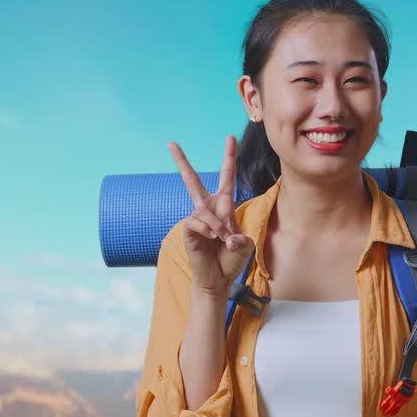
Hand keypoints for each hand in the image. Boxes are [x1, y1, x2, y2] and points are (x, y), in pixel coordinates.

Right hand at [170, 135, 255, 295]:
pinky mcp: (188, 229)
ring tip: (224, 241)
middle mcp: (208, 208)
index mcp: (224, 205)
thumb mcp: (245, 247)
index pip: (226, 177)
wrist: (218, 279)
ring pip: (205, 212)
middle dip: (181, 162)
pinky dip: (208, 230)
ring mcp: (196, 218)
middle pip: (191, 180)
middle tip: (171, 144)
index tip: (229, 137)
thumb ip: (240, 238)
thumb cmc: (231, 260)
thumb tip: (226, 236)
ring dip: (218, 227)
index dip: (229, 157)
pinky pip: (197, 222)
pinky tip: (212, 240)